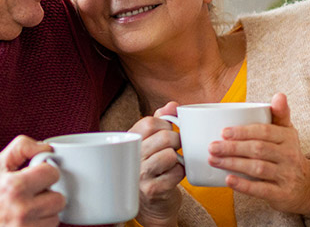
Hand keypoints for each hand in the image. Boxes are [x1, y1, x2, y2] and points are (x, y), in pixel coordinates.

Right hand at [0, 135, 64, 226]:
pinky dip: (42, 224)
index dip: (46, 172)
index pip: (52, 173)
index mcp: (15, 186)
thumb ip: (22, 147)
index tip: (37, 176)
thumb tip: (47, 148)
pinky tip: (30, 219)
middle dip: (49, 194)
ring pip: (56, 216)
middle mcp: (22, 209)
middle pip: (59, 198)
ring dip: (47, 211)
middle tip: (35, 194)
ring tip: (31, 207)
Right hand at [127, 102, 184, 226]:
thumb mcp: (152, 142)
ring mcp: (140, 174)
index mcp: (129, 141)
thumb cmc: (153, 168)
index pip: (149, 121)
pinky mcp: (153, 189)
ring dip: (177, 158)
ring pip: (170, 155)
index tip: (168, 131)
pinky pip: (176, 172)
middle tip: (174, 148)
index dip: (166, 124)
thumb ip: (161, 120)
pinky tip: (173, 176)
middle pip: (163, 137)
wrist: (152, 205)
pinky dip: (180, 173)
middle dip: (176, 141)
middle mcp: (131, 157)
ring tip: (172, 162)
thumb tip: (173, 104)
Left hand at [207, 93, 309, 214]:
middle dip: (232, 148)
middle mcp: (289, 155)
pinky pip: (261, 189)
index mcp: (288, 137)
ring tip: (213, 160)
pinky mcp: (282, 194)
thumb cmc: (287, 153)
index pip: (264, 131)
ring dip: (233, 164)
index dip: (243, 132)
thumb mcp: (287, 133)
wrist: (307, 186)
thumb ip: (280, 114)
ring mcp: (286, 175)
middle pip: (258, 149)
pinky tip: (228, 180)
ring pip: (257, 168)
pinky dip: (243, 185)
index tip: (223, 132)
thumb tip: (279, 95)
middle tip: (212, 147)